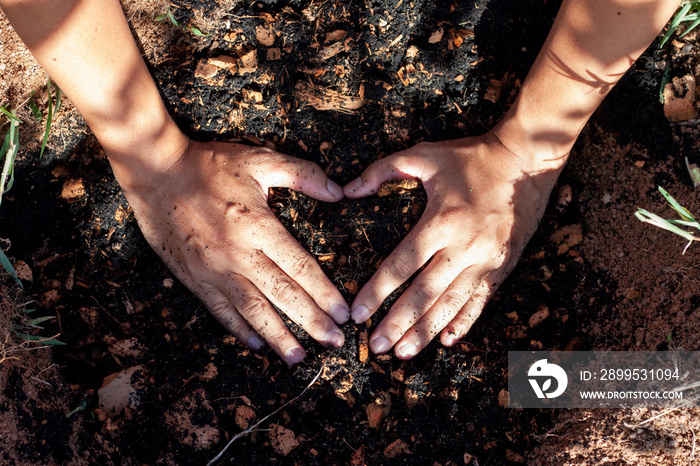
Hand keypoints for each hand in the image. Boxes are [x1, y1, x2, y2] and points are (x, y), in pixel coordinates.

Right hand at [120, 140, 349, 365]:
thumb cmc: (210, 164)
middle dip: (311, 322)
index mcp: (258, 225)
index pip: (300, 268)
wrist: (155, 172)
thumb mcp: (260, 160)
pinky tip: (257, 344)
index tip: (344, 313)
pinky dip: (239, 329)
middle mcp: (238, 253)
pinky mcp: (193, 277)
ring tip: (299, 358)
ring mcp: (213, 269)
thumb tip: (339, 192)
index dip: (325, 293)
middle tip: (334, 343)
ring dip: (278, 336)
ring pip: (252, 311)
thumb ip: (302, 175)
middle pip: (282, 295)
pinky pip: (220, 310)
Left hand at [344, 132, 562, 358]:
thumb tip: (347, 190)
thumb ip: (382, 170)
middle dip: (398, 323)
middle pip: (425, 293)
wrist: (526, 161)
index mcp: (441, 220)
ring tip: (402, 353)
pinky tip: (447, 340)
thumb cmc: (470, 157)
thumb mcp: (424, 154)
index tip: (358, 313)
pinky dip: (463, 322)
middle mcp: (463, 246)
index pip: (402, 264)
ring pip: (451, 304)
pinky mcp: (501, 266)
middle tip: (375, 346)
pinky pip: (480, 300)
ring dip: (426, 331)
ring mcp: (486, 260)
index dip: (378, 291)